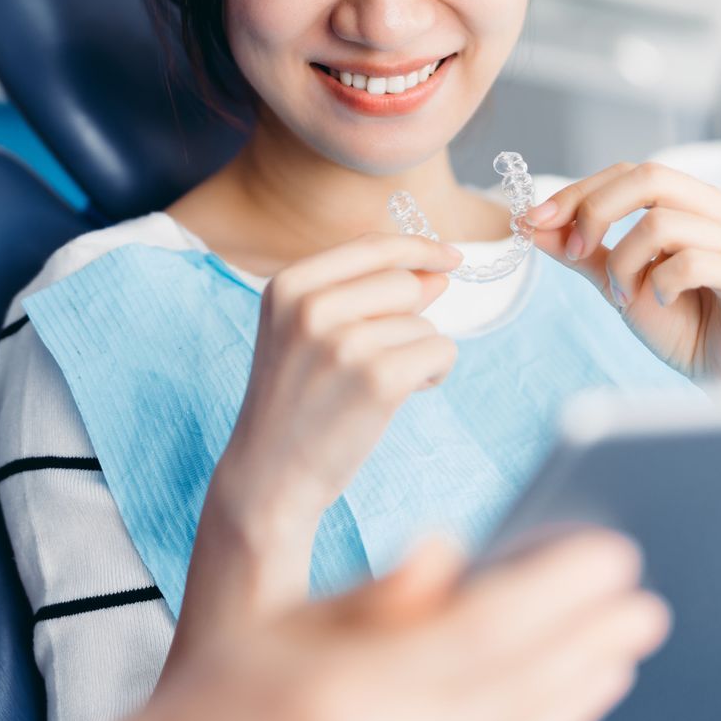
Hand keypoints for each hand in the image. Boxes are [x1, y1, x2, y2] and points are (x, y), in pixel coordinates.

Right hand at [95, 532, 668, 720]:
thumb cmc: (223, 689)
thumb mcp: (281, 621)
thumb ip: (373, 592)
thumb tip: (452, 551)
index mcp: (347, 690)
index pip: (483, 633)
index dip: (556, 591)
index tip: (613, 552)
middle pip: (521, 688)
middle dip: (590, 640)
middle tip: (645, 598)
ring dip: (580, 688)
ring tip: (621, 642)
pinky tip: (571, 697)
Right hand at [209, 232, 463, 543]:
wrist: (269, 475)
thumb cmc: (295, 402)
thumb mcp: (306, 333)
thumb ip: (365, 295)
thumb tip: (437, 273)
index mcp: (289, 286)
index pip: (372, 245)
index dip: (419, 248)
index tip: (450, 258)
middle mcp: (311, 306)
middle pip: (404, 283)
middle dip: (411, 318)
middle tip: (377, 358)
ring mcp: (344, 343)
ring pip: (424, 324)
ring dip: (417, 353)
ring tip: (374, 386)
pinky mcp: (379, 379)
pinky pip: (441, 352)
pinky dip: (433, 374)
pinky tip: (401, 395)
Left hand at [526, 162, 720, 389]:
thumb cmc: (678, 325)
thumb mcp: (616, 281)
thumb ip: (581, 250)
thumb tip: (530, 222)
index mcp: (696, 203)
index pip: (631, 173)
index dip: (580, 191)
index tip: (535, 219)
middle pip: (651, 177)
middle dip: (597, 211)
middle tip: (575, 253)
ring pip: (663, 223)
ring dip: (625, 264)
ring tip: (626, 296)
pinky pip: (692, 262)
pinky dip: (661, 285)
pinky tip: (662, 303)